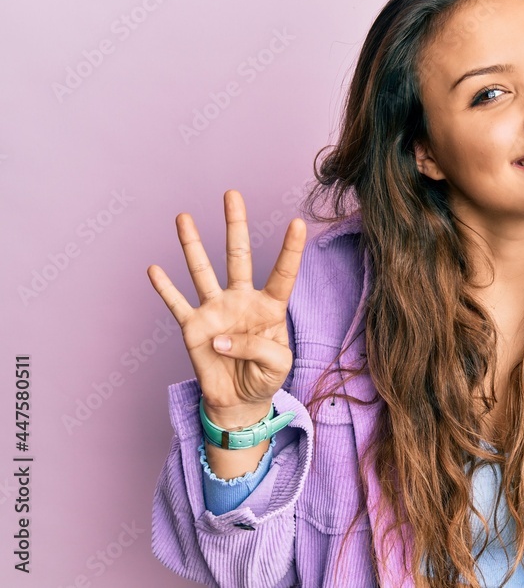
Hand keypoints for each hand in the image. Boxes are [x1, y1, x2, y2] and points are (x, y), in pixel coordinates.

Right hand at [147, 189, 305, 428]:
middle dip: (235, 225)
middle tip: (232, 194)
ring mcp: (215, 310)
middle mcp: (242, 300)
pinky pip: (176, 304)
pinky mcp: (193, 328)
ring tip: (184, 217)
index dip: (290, 250)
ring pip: (202, 271)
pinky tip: (154, 269)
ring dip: (192, 245)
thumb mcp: (277, 364)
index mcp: (270, 306)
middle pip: (238, 256)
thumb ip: (256, 348)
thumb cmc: (265, 377)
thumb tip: (220, 337)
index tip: (298, 222)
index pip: (283, 273)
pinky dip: (165, 288)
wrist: (240, 400)